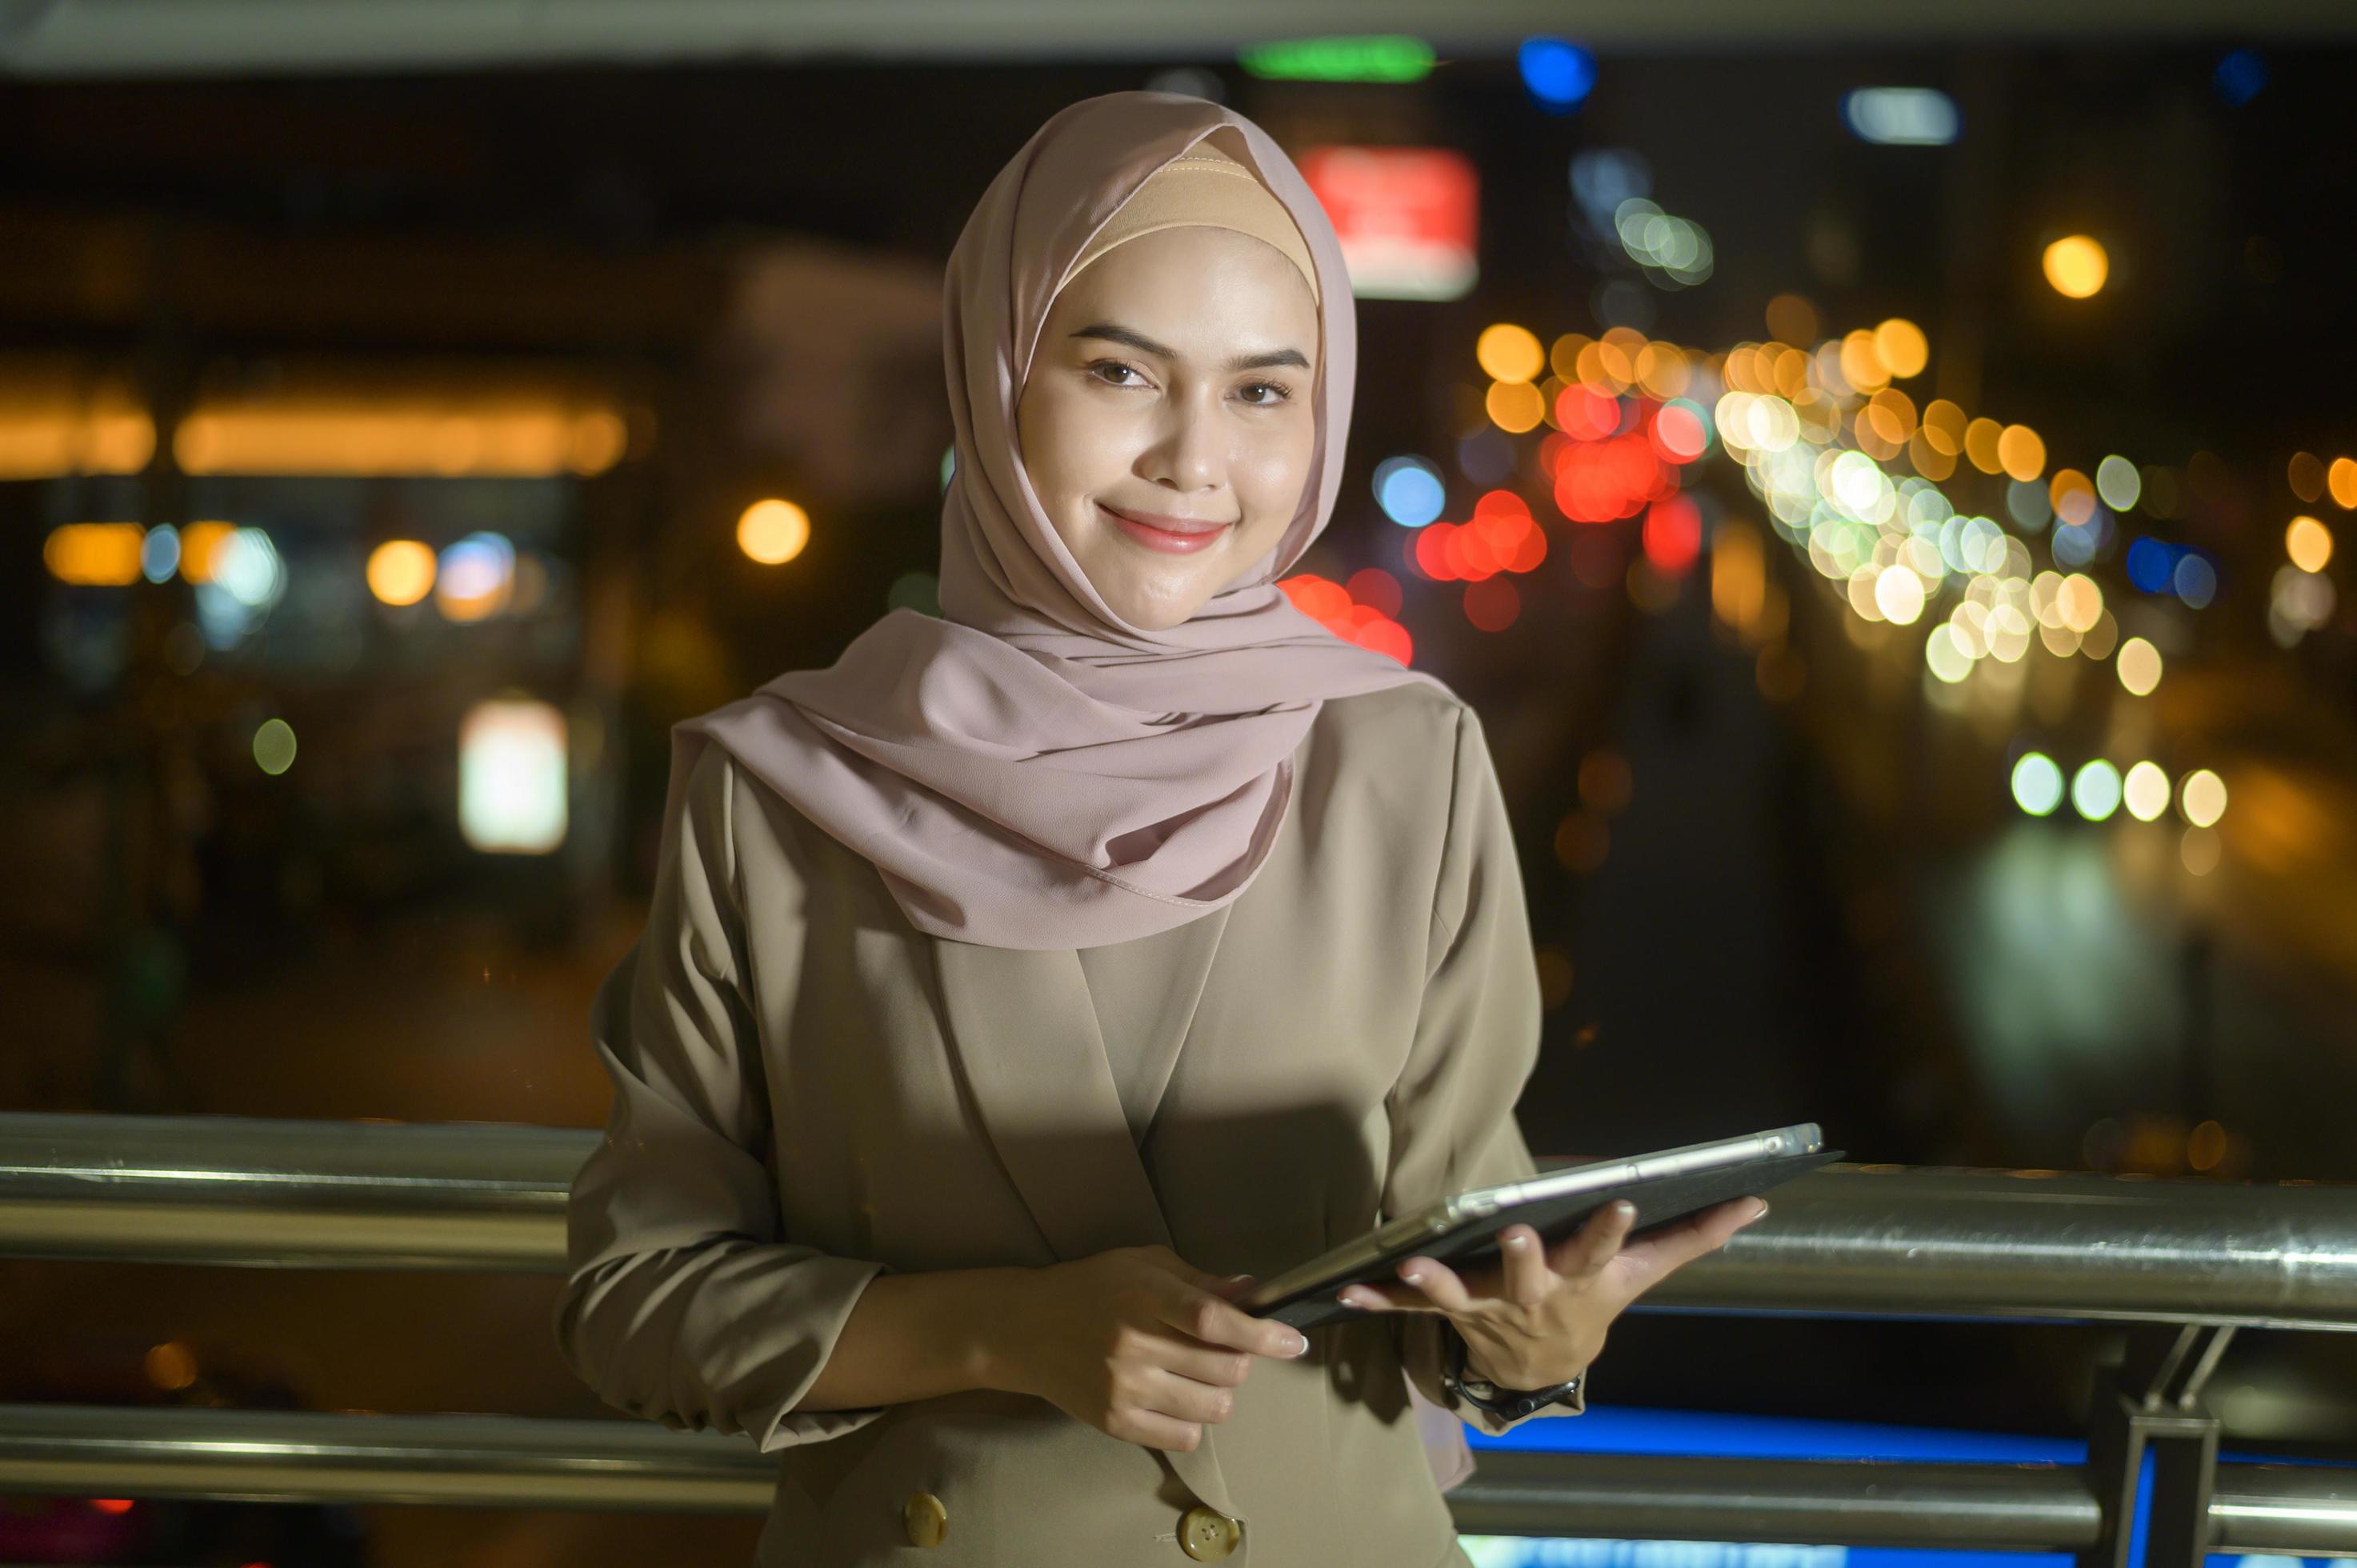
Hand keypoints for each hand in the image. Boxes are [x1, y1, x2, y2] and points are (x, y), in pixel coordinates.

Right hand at [996, 1245, 1306, 1451]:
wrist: (1026, 1328)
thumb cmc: (1091, 1288)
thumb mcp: (1141, 1264)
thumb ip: (1197, 1281)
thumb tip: (1250, 1292)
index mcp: (1143, 1296)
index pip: (1213, 1320)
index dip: (1261, 1334)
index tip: (1293, 1342)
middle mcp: (1134, 1345)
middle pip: (1225, 1367)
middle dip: (1241, 1359)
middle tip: (1226, 1348)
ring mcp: (1124, 1389)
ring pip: (1213, 1406)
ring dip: (1220, 1391)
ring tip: (1199, 1374)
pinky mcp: (1116, 1422)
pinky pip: (1184, 1438)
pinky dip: (1195, 1421)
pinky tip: (1178, 1397)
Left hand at [1335, 1195, 1768, 1389]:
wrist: (1542, 1368)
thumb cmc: (1593, 1301)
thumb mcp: (1643, 1273)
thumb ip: (1692, 1236)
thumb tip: (1755, 1200)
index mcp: (1582, 1280)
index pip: (1602, 1251)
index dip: (1611, 1228)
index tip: (1621, 1200)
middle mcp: (1534, 1297)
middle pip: (1527, 1277)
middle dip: (1522, 1258)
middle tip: (1516, 1234)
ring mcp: (1488, 1310)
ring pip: (1460, 1298)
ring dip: (1435, 1284)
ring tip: (1412, 1267)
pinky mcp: (1448, 1314)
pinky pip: (1406, 1311)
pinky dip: (1377, 1299)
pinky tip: (1346, 1288)